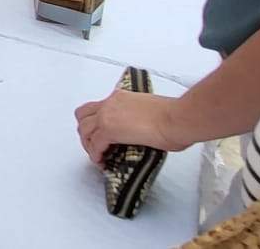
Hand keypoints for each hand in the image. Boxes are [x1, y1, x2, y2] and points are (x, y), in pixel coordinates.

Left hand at [73, 90, 187, 163]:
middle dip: (86, 133)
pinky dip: (95, 155)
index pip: (96, 107)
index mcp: (120, 97)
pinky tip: (102, 162)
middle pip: (82, 117)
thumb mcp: (150, 112)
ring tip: (98, 156)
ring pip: (84, 130)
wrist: (177, 118)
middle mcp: (110, 103)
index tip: (99, 134)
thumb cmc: (174, 117)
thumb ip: (139, 120)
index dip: (93, 122)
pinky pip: (94, 145)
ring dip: (88, 145)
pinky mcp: (109, 130)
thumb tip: (142, 133)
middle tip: (95, 146)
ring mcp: (108, 116)